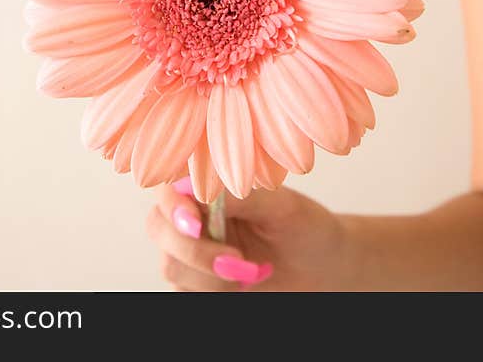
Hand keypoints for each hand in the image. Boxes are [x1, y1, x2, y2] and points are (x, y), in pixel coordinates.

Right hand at [146, 177, 353, 290]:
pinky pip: (184, 293)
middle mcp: (195, 216)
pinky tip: (243, 287)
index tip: (196, 224)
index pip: (170, 188)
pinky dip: (212, 294)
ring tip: (252, 273)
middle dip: (193, 250)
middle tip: (237, 261)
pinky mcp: (197, 284)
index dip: (174, 206)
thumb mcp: (281, 206)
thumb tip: (200, 188)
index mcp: (211, 187)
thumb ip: (240, 196)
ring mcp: (192, 252)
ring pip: (172, 266)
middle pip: (160, 228)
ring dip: (211, 278)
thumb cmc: (306, 229)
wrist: (323, 269)